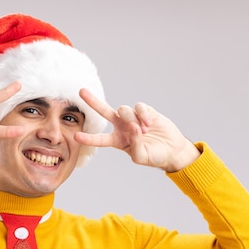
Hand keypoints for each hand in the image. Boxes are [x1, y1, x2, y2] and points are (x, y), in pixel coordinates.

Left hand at [75, 89, 199, 171]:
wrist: (172, 150)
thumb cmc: (154, 156)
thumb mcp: (141, 156)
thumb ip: (134, 145)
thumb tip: (133, 128)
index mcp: (117, 141)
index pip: (100, 139)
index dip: (89, 139)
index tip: (76, 137)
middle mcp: (122, 127)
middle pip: (104, 112)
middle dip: (93, 102)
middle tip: (81, 92)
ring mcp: (132, 117)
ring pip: (123, 110)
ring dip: (132, 119)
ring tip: (144, 130)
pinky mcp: (144, 111)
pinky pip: (138, 107)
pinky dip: (142, 114)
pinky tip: (149, 123)